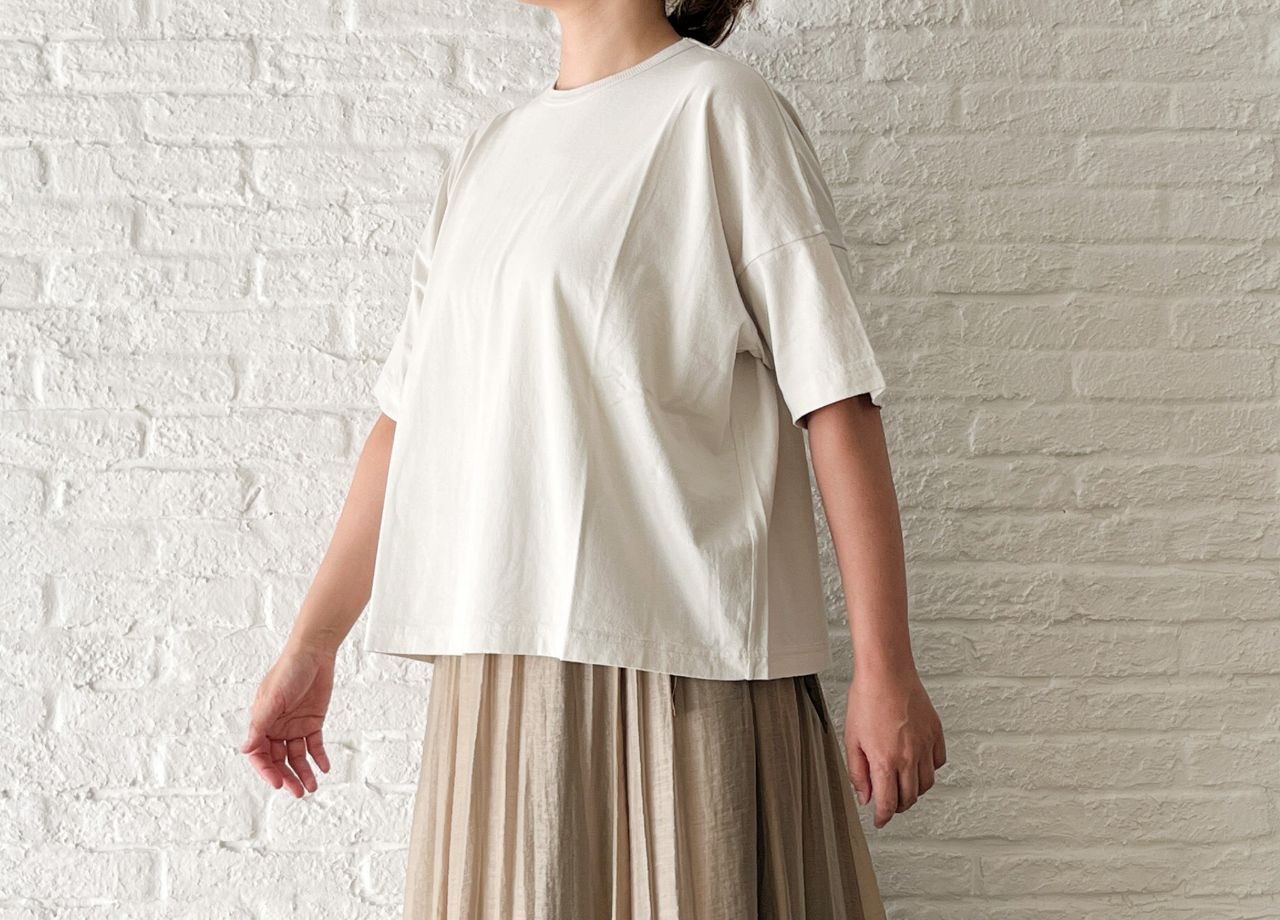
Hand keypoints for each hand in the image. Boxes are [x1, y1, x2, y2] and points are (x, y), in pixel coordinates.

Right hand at [239, 641, 334, 796]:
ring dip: (304, 772)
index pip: (260, 755)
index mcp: (262, 723)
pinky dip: (319, 757)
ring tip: (312, 787)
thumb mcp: (273, 699)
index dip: (267, 771)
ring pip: (297, 756)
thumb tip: (246, 750)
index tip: (277, 783)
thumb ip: (260, 725)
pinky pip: (314, 745)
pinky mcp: (313, 722)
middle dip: (287, 777)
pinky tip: (324, 767)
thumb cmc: (288, 671)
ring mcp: (295, 726)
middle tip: (298, 793)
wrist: (314, 654)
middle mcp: (276, 728)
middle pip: (279, 760)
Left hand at [844, 667, 945, 828]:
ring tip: (902, 785)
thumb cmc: (866, 700)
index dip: (883, 817)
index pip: (888, 803)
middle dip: (897, 806)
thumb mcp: (852, 739)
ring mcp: (925, 745)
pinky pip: (938, 762)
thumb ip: (858, 772)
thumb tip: (865, 797)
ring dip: (913, 791)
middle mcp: (908, 757)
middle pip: (909, 798)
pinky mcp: (936, 733)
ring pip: (926, 784)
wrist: (887, 672)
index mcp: (885, 760)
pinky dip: (929, 769)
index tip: (879, 821)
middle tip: (888, 803)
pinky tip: (917, 764)